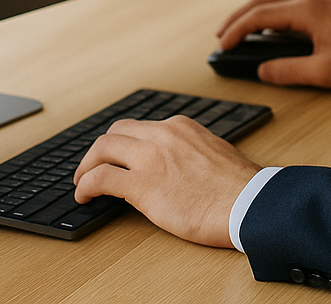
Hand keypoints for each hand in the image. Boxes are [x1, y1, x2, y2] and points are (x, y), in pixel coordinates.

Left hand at [72, 116, 259, 247]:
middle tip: (92, 167)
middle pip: (115, 132)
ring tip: (82, 182)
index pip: (139, 127)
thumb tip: (176, 166)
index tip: (116, 156)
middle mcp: (162, 135)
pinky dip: (86, 185)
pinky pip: (101, 178)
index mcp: (180, 127)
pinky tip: (84, 196)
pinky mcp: (142, 184)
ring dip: (87, 165)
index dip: (122, 143)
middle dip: (99, 150)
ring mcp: (150, 158)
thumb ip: (190, 152)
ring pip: (102, 149)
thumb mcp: (213, 153)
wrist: (249, 204)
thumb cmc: (239, 187)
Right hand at [216, 0, 330, 88]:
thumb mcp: (324, 72)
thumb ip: (288, 71)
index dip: (236, 30)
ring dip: (254, 14)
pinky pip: (289, 4)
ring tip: (239, 33)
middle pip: (262, 0)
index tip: (222, 45)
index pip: (259, 15)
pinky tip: (268, 32)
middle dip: (238, 17)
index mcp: (308, 10)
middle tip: (221, 36)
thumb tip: (262, 71)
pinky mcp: (327, 6)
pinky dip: (271, 15)